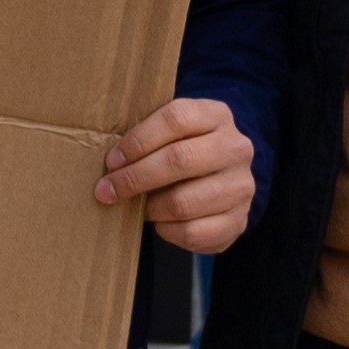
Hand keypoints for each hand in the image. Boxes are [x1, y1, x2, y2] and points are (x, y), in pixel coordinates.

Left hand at [101, 94, 254, 254]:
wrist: (225, 182)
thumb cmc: (185, 153)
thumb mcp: (173, 134)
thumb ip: (148, 138)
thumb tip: (110, 163)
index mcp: (217, 116)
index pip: (176, 118)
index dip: (138, 140)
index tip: (112, 160)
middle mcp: (236, 148)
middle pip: (179, 159)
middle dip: (135, 177)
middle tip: (107, 190)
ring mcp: (241, 186)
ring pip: (183, 202)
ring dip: (150, 208)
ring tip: (139, 206)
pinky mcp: (239, 221)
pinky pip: (192, 232)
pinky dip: (167, 230)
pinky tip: (161, 222)